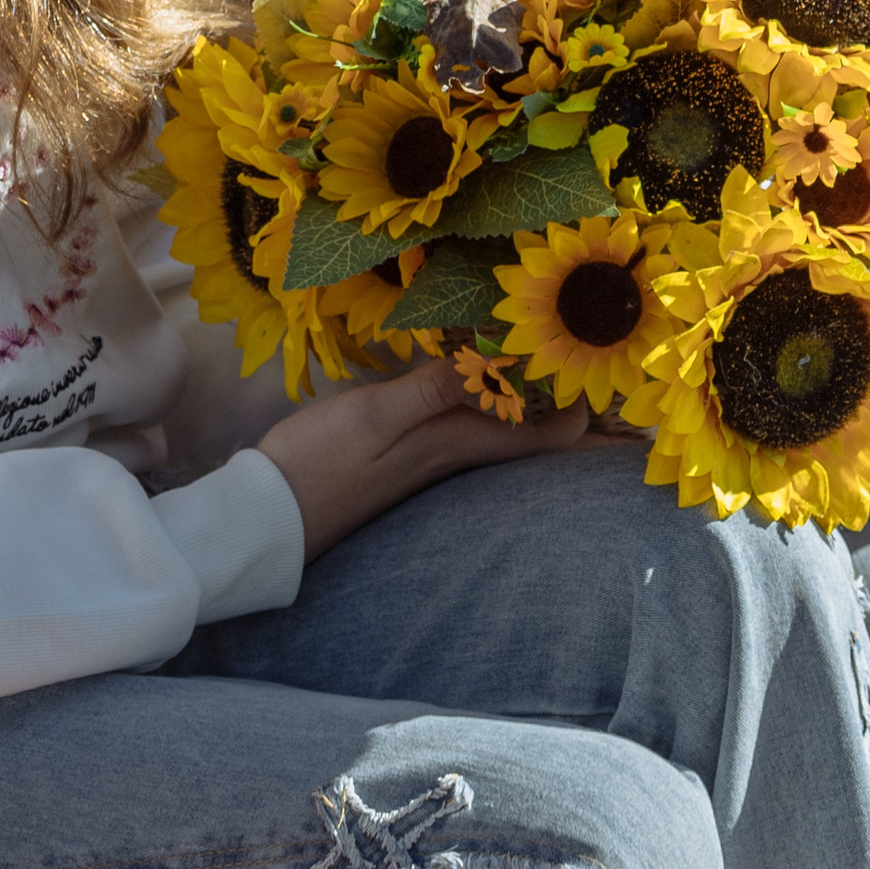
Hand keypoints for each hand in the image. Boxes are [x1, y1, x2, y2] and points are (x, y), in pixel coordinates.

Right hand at [256, 356, 587, 563]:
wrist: (264, 516)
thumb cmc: (316, 463)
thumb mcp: (373, 417)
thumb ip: (432, 389)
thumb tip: (497, 360)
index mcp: (459, 443)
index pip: (551, 435)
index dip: (587, 404)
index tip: (605, 359)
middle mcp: (456, 454)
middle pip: (537, 433)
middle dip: (573, 400)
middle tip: (599, 353)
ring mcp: (432, 457)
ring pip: (506, 427)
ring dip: (536, 397)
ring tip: (556, 352)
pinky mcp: (406, 453)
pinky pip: (470, 424)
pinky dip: (492, 397)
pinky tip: (483, 372)